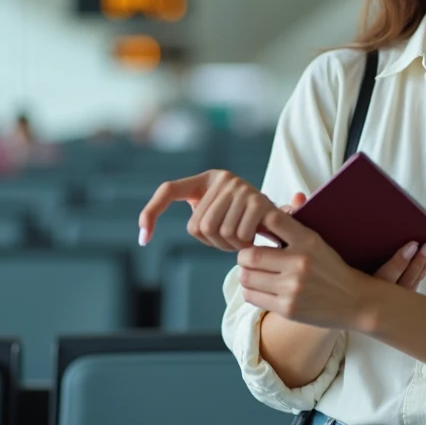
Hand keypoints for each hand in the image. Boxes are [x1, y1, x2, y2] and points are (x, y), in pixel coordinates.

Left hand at [138, 170, 278, 250]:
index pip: (169, 190)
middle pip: (198, 225)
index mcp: (207, 179)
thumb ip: (195, 217)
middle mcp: (223, 178)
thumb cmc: (244, 221)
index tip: (143, 238)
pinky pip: (237, 235)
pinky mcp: (258, 200)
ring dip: (228, 246)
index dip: (152, 211)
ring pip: (217, 232)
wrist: (283, 221)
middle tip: (228, 243)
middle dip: (212, 242)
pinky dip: (243, 245)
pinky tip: (252, 241)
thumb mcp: (219, 214)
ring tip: (241, 241)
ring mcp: (242, 187)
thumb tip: (142, 234)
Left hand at [236, 205, 425, 329]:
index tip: (256, 230)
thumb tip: (296, 196)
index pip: (272, 220)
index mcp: (309, 240)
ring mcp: (293, 287)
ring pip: (246, 277)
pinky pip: (251, 296)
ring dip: (246, 274)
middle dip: (244, 256)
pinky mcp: (288, 308)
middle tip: (249, 257)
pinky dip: (251, 291)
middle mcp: (300, 263)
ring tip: (255, 273)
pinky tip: (261, 289)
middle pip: (249, 254)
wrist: (354, 301)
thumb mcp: (320, 242)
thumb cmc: (331, 268)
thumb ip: (300, 222)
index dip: (257, 222)